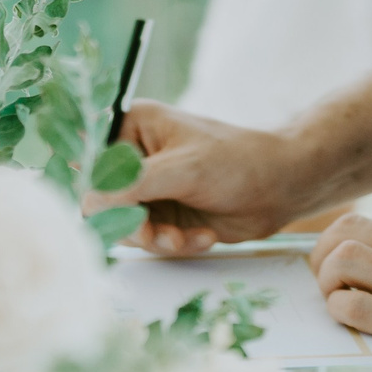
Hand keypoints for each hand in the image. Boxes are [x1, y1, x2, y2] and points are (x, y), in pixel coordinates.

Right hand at [83, 101, 311, 254]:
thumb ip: (133, 185)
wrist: (281, 187)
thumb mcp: (184, 169)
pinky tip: (202, 236)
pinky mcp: (165, 215)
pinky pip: (151, 241)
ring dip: (156, 239)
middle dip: (132, 225)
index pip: (91, 161)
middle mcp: (134, 157)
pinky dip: (175, 244)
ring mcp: (149, 188)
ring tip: (184, 238)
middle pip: (103, 201)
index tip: (119, 211)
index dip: (98, 191)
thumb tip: (90, 203)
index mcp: (132, 126)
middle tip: (157, 234)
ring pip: (126, 227)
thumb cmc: (238, 161)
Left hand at [306, 214, 371, 371]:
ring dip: (328, 285)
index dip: (335, 246)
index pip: (362, 223)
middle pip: (344, 234)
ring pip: (344, 260)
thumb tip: (370, 272)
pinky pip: (356, 307)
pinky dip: (340, 312)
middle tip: (328, 289)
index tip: (333, 270)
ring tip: (340, 307)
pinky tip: (351, 325)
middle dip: (322, 261)